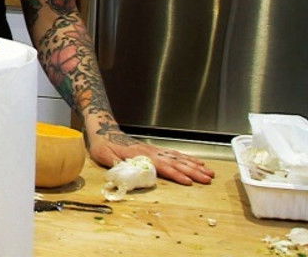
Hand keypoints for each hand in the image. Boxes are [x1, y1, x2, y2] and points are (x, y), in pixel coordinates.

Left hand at [87, 125, 214, 185]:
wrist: (103, 129)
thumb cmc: (103, 144)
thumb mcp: (104, 155)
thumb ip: (116, 164)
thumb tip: (128, 174)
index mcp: (140, 155)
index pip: (162, 166)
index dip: (176, 174)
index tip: (189, 182)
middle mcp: (151, 151)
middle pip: (176, 162)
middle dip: (193, 171)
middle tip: (208, 179)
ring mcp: (155, 149)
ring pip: (178, 158)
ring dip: (195, 165)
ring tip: (209, 172)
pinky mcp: (155, 149)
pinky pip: (175, 153)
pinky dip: (188, 158)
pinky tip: (197, 162)